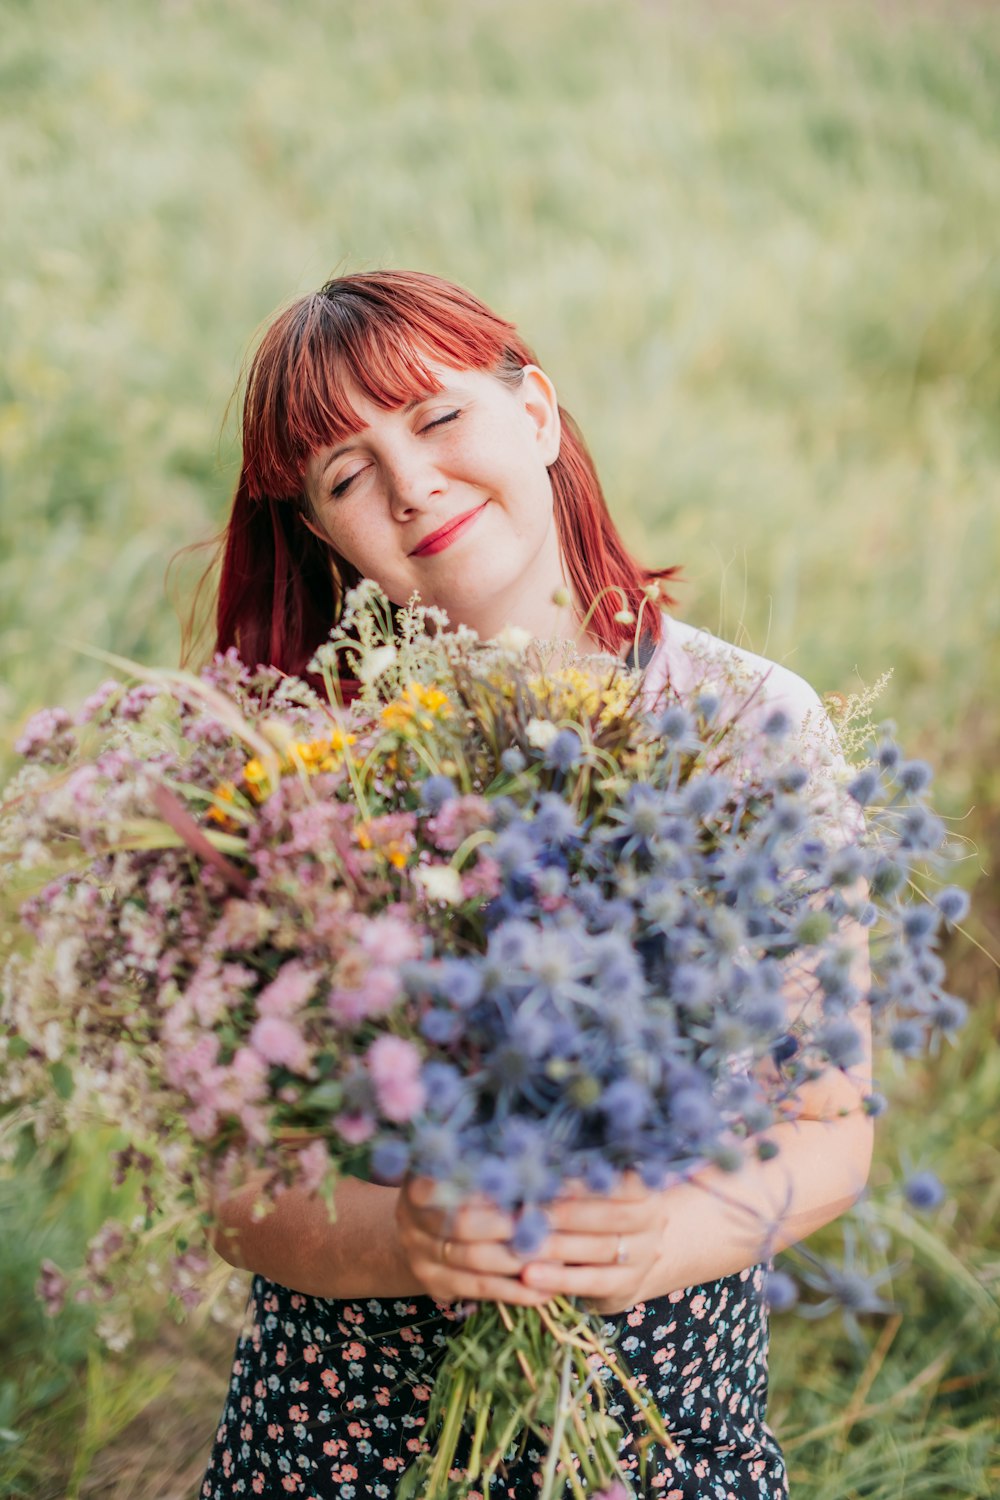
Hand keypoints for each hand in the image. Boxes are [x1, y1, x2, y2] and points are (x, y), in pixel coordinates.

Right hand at [395, 1176, 551, 1306]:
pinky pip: (480, 1290)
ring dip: (519, 1260)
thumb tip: (544, 1163)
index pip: (451, 1181)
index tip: (527, 1184)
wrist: (423, 1228)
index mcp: (419, 1180)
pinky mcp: (435, 1285)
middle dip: (510, 1225)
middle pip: (463, 1223)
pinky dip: (515, 1290)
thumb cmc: (458, 1187)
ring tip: (558, 1257)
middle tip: (550, 1223)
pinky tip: (545, 1289)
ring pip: (475, 1262)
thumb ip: (492, 1167)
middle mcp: (411, 1219)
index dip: (488, 1186)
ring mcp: (420, 1255)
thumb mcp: (463, 1167)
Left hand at [518, 1172, 669, 1315]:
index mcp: (647, 1188)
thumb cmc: (605, 1207)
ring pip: (600, 1249)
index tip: (549, 1176)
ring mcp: (644, 1256)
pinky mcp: (627, 1286)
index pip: (620, 1181)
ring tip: (522, 1244)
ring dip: (558, 1247)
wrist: (637, 1255)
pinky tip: (530, 1275)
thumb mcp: (604, 1189)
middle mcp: (653, 1222)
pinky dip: (559, 1278)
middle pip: (610, 1216)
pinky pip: (592, 1282)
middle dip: (567, 1213)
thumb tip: (535, 1167)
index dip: (585, 1181)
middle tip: (527, 1210)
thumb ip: (580, 1180)